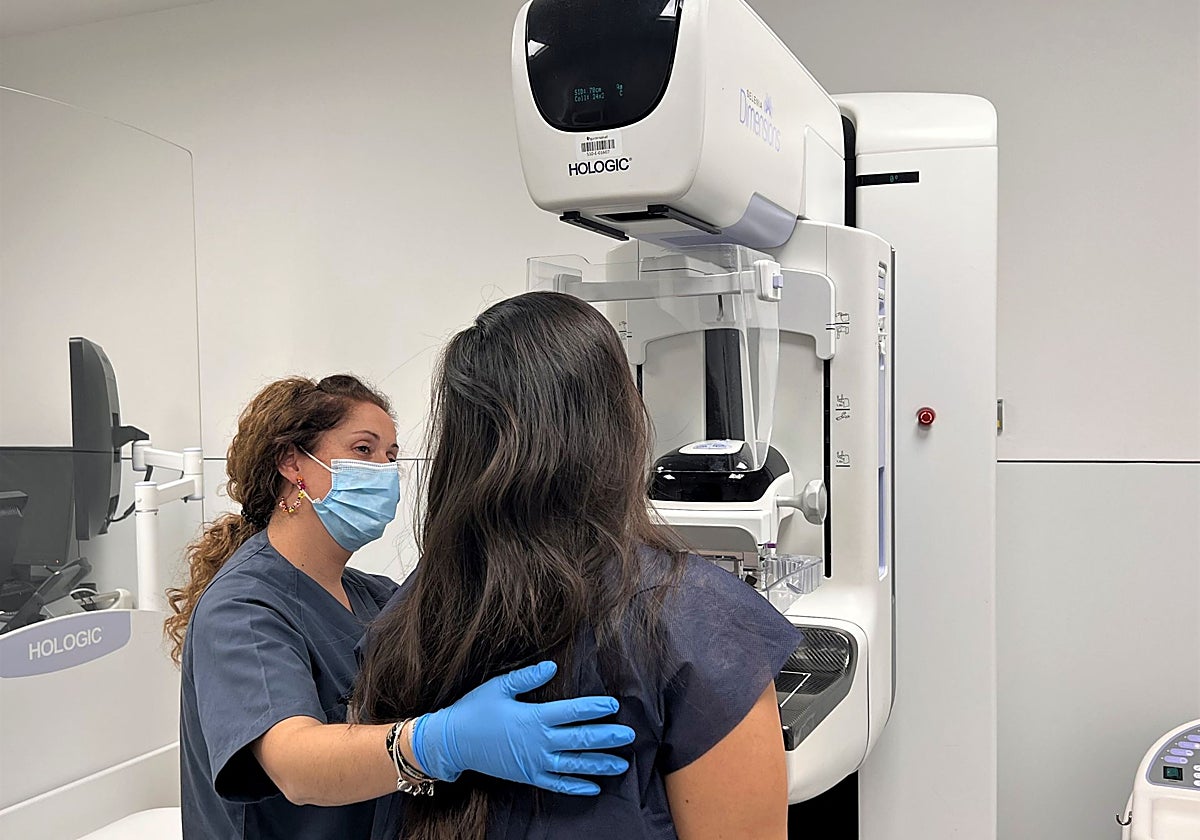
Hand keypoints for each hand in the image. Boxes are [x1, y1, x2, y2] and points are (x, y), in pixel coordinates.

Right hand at [411, 661, 633, 794]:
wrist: (452, 742)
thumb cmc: (475, 710)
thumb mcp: (500, 686)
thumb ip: (528, 677)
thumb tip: (552, 666)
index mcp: (534, 717)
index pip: (573, 711)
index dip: (595, 707)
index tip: (613, 705)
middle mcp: (539, 742)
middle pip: (581, 739)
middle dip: (607, 738)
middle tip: (629, 736)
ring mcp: (535, 762)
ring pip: (574, 764)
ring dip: (599, 764)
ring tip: (622, 764)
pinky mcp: (528, 776)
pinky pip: (557, 784)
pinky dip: (577, 786)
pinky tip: (594, 787)